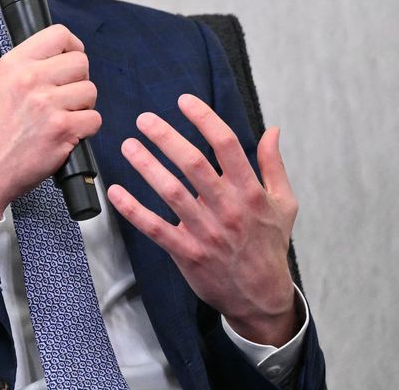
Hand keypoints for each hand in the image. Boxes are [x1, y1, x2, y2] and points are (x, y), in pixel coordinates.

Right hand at [0, 24, 99, 218]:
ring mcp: (47, 103)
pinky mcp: (62, 129)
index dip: (72, 48)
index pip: (60, 34)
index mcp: (15, 63)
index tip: (68, 63)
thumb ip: (32, 66)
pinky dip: (85, 129)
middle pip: (82, 62)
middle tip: (63, 97)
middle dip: (78, 81)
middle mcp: (30, 78)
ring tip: (61, 117)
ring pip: (91, 91)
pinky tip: (65, 134)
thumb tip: (67, 57)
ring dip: (82, 107)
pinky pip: (94, 118)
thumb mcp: (2, 83)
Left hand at [105, 94, 299, 345]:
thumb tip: (272, 130)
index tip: (184, 101)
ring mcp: (206, 232)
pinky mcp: (187, 253)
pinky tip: (114, 191)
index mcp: (251, 193)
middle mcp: (228, 209)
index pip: (227, 147)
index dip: (204, 120)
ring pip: (172, 192)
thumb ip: (274, 165)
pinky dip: (133, 210)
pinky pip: (155, 228)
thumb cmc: (270, 245)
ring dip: (146, 167)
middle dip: (166, 138)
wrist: (262, 297)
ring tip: (127, 146)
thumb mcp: (284, 204)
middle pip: (194, 165)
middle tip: (144, 119)